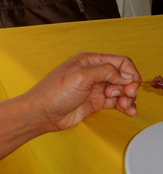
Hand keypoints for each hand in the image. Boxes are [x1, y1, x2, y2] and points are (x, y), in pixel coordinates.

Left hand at [24, 52, 139, 132]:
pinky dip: (125, 106)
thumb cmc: (54, 92)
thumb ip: (105, 71)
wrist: (43, 113)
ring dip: (128, 98)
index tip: (130, 87)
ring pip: (121, 90)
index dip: (129, 74)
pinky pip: (116, 101)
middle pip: (122, 76)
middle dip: (129, 87)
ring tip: (126, 108)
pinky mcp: (95, 101)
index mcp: (89, 60)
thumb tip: (126, 75)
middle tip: (125, 97)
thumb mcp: (81, 76)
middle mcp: (93, 72)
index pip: (120, 62)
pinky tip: (129, 111)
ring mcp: (94, 87)